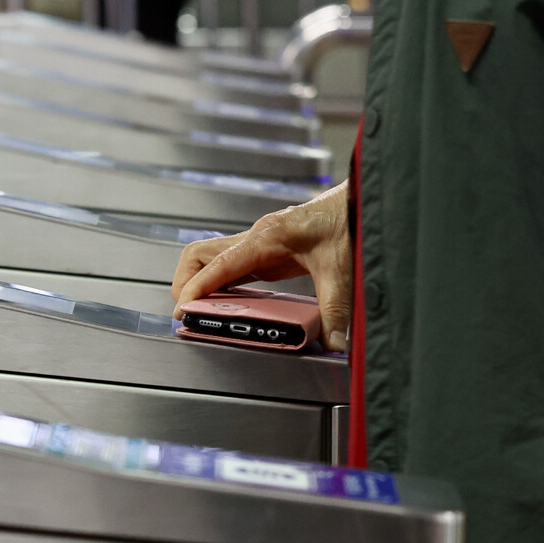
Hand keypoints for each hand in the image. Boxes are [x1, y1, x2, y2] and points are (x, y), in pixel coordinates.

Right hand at [171, 180, 352, 351]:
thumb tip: (332, 342)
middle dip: (185, 284)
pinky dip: (217, 285)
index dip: (196, 288)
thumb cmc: (348, 219)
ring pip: (208, 259)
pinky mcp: (264, 252)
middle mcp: (255, 237)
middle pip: (198, 255)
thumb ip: (334, 309)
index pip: (217, 264)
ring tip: (200, 312)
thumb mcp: (341, 270)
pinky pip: (227, 267)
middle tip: (187, 313)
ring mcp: (256, 243)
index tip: (184, 310)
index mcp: (266, 236)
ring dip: (197, 283)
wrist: (360, 200)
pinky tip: (224, 304)